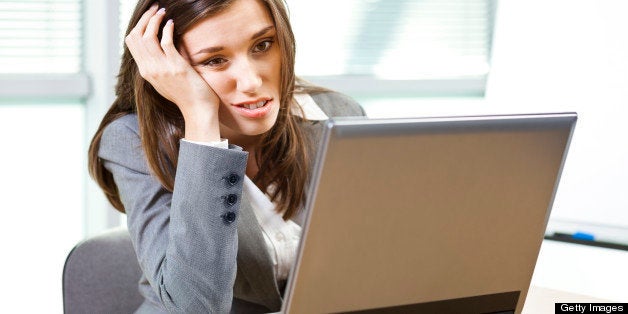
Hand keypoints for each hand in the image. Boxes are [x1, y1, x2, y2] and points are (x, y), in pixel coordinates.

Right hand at [125, 4, 219, 141]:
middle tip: (154, 9)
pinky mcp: (176, 66)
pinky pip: (166, 42)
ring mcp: (161, 68)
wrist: (198, 110)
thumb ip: (158, 66)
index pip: (131, 43)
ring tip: (162, 12)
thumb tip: (159, 48)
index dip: (138, 26)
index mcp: (145, 72)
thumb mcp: (165, 81)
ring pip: (148, 36)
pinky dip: (167, 29)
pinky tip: (172, 23)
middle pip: (136, 36)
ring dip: (154, 20)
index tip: (147, 17)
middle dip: (144, 19)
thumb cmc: (186, 95)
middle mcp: (150, 69)